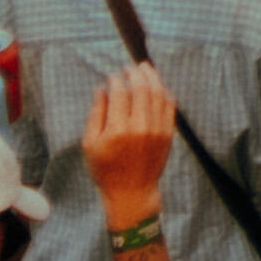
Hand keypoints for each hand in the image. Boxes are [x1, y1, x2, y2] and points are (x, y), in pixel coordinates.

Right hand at [80, 62, 186, 225]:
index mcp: (118, 129)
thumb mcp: (91, 144)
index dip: (115, 79)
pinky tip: (158, 85)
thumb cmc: (106, 170)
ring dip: (152, 77)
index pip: (119, 92)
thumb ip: (96, 114)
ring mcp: (157, 130)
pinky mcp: (168, 135)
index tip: (111, 76)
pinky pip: (169, 106)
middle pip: (141, 88)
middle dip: (135, 73)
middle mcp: (140, 127)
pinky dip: (164, 91)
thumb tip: (101, 89)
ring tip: (145, 68)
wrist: (132, 193)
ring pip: (158, 93)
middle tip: (129, 67)